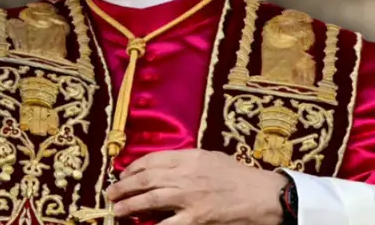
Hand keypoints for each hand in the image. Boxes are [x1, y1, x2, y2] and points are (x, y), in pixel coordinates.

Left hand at [106, 150, 287, 224]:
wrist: (263, 195)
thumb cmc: (239, 176)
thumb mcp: (211, 158)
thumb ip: (188, 161)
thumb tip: (164, 167)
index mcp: (190, 157)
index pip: (152, 160)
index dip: (132, 168)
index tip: (123, 174)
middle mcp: (186, 175)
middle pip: (145, 179)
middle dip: (123, 187)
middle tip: (111, 194)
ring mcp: (189, 198)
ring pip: (149, 200)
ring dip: (128, 205)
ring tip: (117, 210)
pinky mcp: (196, 218)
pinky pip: (166, 224)